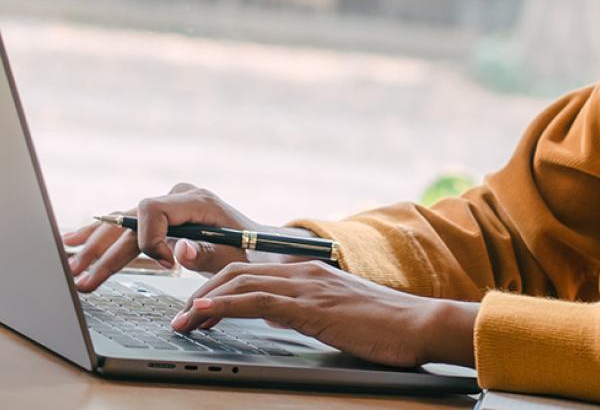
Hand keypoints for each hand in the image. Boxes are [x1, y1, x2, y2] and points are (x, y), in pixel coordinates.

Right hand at [61, 183, 309, 291]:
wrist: (261, 244)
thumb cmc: (250, 250)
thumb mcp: (234, 254)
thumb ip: (206, 252)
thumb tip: (178, 250)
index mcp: (196, 200)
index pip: (153, 210)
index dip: (149, 239)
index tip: (165, 265)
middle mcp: (177, 198)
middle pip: (129, 221)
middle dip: (105, 252)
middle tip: (83, 280)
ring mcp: (167, 206)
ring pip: (121, 224)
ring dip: (95, 247)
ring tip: (70, 268)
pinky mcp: (160, 218)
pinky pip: (124, 225)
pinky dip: (100, 237)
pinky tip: (72, 242)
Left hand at [171, 260, 478, 368]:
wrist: (419, 324)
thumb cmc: (385, 327)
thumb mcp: (336, 316)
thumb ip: (305, 311)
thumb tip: (277, 318)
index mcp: (308, 273)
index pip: (250, 272)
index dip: (216, 287)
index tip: (195, 308)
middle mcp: (303, 272)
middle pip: (236, 273)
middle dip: (201, 293)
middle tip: (179, 319)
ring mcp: (307, 287)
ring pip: (240, 284)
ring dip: (203, 303)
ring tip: (181, 323)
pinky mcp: (312, 307)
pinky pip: (258, 302)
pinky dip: (225, 306)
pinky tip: (204, 313)